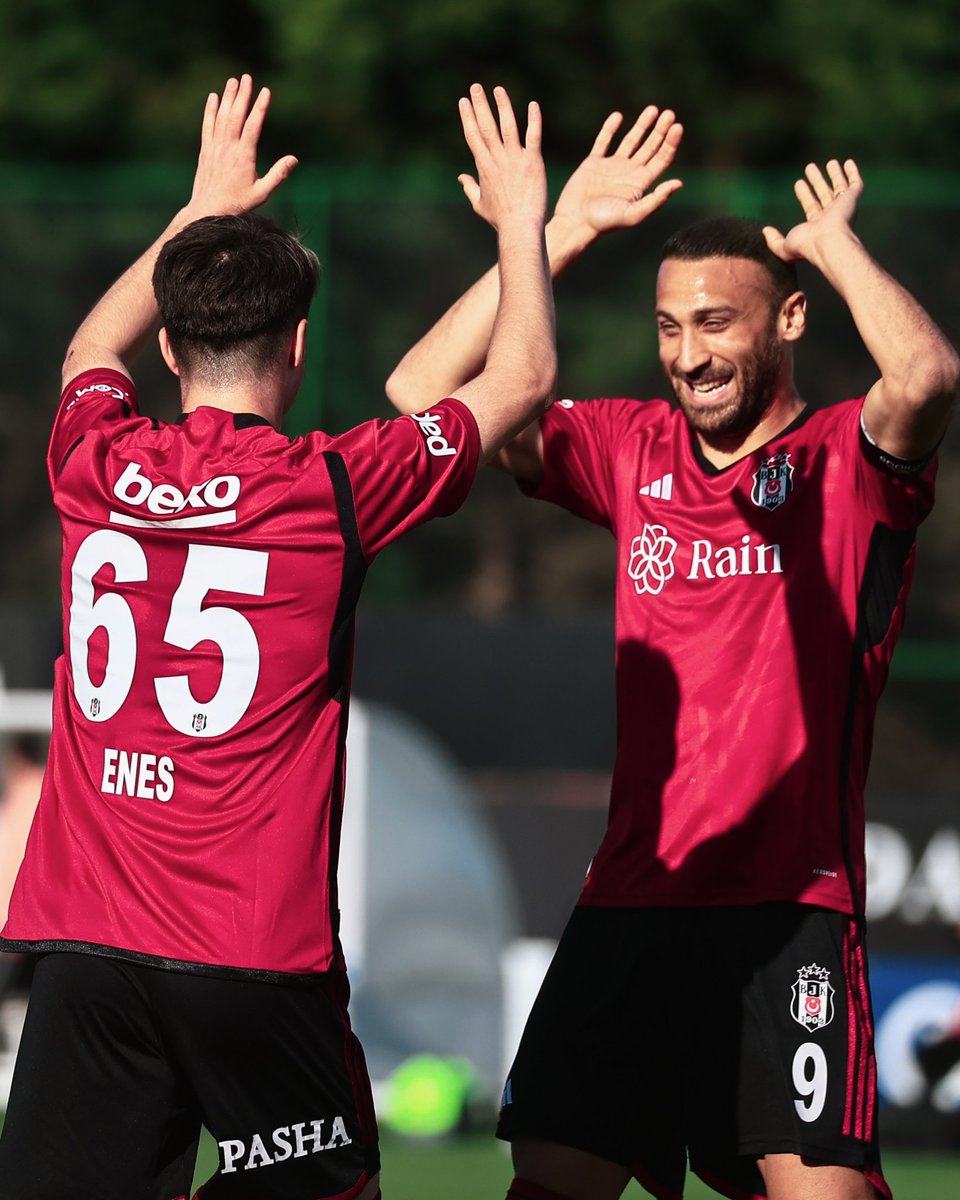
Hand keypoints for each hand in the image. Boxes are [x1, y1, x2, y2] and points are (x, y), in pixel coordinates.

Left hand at [186, 74, 297, 217]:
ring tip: (233, 81)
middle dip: (242, 95)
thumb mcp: (262, 193)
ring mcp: (215, 147)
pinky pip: (207, 125)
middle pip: (236, 115)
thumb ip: (278, 175)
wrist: (208, 210)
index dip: (260, 107)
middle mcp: (228, 148)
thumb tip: (294, 159)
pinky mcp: (205, 150)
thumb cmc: (238, 203)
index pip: (253, 126)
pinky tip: (214, 97)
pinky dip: (210, 110)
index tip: (265, 92)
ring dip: (228, 97)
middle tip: (247, 77)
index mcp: (244, 157)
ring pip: (221, 116)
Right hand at [457, 84, 546, 231]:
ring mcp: (515, 159)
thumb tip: (460, 178)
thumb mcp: (479, 204)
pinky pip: (533, 137)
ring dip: (503, 106)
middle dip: (480, 105)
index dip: (467, 117)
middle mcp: (497, 159)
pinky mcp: (533, 162)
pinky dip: (534, 121)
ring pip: (507, 127)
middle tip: (475, 87)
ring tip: (498, 89)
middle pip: (486, 127)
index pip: (473, 136)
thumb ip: (470, 188)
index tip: (463, 101)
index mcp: (484, 167)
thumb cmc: (500, 219)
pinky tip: (533, 105)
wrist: (519, 227)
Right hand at [552, 107, 682, 236]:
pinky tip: (618, 116)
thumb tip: (679, 183)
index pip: (661, 159)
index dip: (671, 143)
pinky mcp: (593, 163)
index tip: (677, 127)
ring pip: (630, 141)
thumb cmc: (604, 222)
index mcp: (640, 184)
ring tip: (653, 109)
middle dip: (660, 131)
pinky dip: (609, 128)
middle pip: (650, 147)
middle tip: (669, 114)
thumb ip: (656, 200)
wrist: (576, 222)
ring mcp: (611, 167)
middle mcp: (629, 173)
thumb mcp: (633, 214)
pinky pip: (603, 141)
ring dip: (642, 126)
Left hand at [764, 159, 862, 262]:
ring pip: (840, 187)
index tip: (798, 183)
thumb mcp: (783, 246)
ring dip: (834, 174)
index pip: (811, 206)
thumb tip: (765, 230)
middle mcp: (831, 216)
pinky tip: (848, 162)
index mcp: (817, 226)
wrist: (828, 242)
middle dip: (817, 181)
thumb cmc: (806, 246)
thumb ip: (773, 240)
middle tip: (809, 168)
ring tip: (830, 162)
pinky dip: (853, 173)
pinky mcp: (852, 199)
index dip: (804, 195)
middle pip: (824, 195)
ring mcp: (843, 207)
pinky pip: (855, 183)